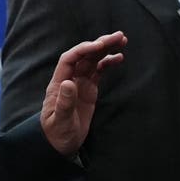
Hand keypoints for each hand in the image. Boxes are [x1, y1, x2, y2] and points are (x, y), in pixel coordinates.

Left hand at [41, 31, 126, 156]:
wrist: (61, 144)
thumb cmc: (57, 134)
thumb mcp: (60, 121)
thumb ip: (64, 102)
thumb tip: (68, 82)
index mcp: (59, 83)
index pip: (70, 59)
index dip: (84, 49)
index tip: (100, 46)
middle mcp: (69, 79)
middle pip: (84, 55)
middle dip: (100, 44)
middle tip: (118, 36)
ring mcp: (80, 83)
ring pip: (93, 60)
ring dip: (106, 49)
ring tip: (122, 40)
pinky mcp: (89, 88)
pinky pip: (99, 71)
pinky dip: (108, 62)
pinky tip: (119, 57)